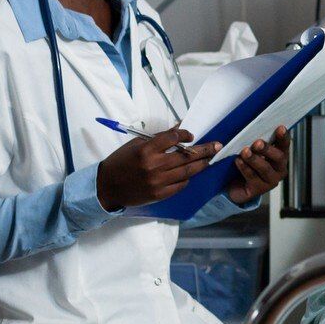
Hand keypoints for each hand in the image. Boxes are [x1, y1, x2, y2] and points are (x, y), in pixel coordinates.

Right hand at [97, 129, 214, 210]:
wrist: (107, 187)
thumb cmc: (121, 162)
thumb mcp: (136, 145)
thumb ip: (158, 138)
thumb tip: (179, 128)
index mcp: (146, 150)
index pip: (173, 138)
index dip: (185, 134)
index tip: (191, 135)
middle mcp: (154, 166)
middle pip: (186, 156)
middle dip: (204, 150)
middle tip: (217, 146)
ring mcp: (158, 182)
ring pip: (187, 171)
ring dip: (201, 164)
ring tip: (210, 158)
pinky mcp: (160, 194)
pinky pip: (180, 185)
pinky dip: (187, 178)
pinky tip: (192, 172)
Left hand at [225, 127, 291, 203]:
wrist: (235, 187)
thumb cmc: (245, 165)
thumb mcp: (249, 152)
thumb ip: (247, 143)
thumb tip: (230, 138)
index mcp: (279, 156)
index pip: (285, 145)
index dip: (284, 137)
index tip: (280, 128)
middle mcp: (279, 169)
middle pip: (279, 157)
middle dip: (268, 149)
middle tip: (257, 143)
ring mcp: (270, 180)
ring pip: (265, 169)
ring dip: (255, 159)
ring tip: (245, 152)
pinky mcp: (259, 189)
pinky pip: (252, 177)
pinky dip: (245, 168)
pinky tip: (238, 161)